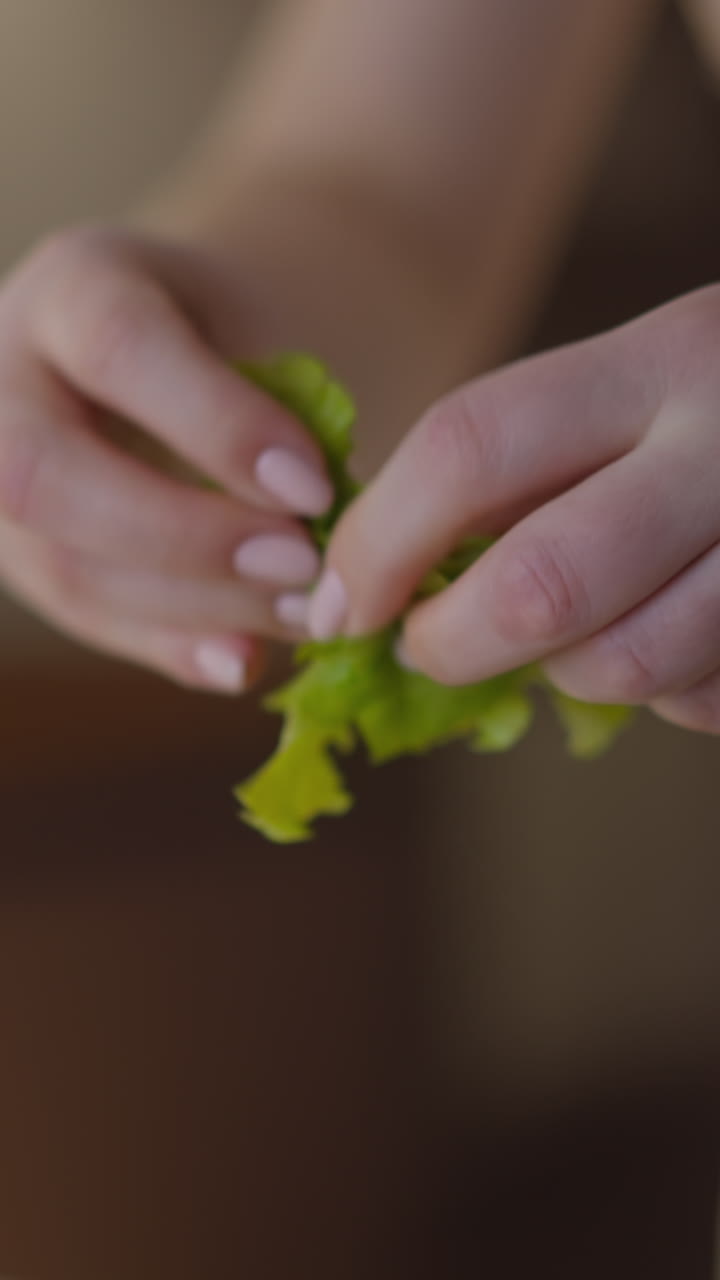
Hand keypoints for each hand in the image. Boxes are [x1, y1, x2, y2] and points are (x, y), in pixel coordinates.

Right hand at [0, 226, 333, 690]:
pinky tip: (244, 661)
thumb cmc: (243, 338)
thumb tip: (321, 551)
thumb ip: (287, 415)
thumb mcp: (267, 332)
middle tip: (302, 566)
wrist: (195, 353)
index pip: (120, 347)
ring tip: (300, 617)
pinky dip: (172, 648)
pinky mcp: (23, 552)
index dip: (217, 426)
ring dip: (193, 608)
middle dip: (185, 537)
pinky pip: (84, 618)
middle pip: (45, 472)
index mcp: (74, 285)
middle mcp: (2, 377)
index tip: (315, 487)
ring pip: (61, 565)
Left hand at [308, 285, 719, 734]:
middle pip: (541, 582)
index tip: (339, 604)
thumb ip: (526, 466)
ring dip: (563, 673)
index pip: (472, 446)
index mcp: (660, 359)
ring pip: (626, 666)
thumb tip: (376, 579)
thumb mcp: (638, 387)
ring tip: (564, 636)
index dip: (379, 541)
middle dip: (452, 640)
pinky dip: (662, 693)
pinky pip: (702, 701)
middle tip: (424, 647)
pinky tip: (672, 635)